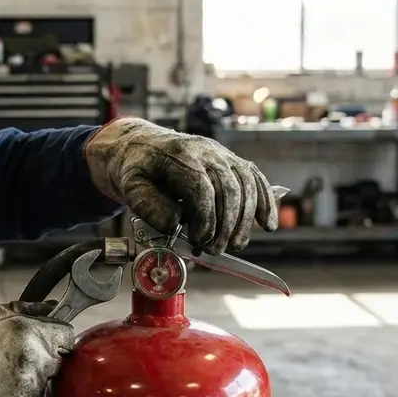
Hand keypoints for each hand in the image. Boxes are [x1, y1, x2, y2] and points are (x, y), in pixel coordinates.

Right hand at [0, 302, 72, 396]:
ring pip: (41, 384)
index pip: (67, 338)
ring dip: (27, 380)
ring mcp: (31, 389)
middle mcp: (38, 362)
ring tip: (0, 375)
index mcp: (35, 334)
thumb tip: (54, 308)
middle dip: (41, 360)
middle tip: (14, 360)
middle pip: (56, 363)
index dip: (56, 340)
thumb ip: (31, 310)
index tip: (46, 343)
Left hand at [84, 117, 278, 253]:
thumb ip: (148, 206)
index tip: (198, 240)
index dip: (205, 219)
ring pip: (246, 185)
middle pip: (229, 188)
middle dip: (226, 225)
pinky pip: (254, 178)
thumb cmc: (136, 169)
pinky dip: (265, 202)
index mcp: (179, 156)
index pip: (202, 188)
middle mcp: (205, 151)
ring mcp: (221, 154)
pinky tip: (267, 224)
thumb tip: (174, 224)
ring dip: (244, 221)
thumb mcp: (130, 187)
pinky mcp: (231, 160)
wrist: (141, 146)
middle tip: (214, 250)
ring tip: (233, 245)